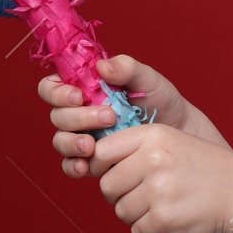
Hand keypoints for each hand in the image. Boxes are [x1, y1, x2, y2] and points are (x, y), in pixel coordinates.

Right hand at [40, 54, 218, 180]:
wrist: (180, 132)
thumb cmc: (160, 100)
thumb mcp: (147, 78)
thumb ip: (126, 67)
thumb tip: (102, 67)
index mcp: (84, 87)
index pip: (52, 86)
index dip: (57, 91)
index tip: (79, 95)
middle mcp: (78, 112)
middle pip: (57, 116)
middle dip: (78, 118)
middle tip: (108, 117)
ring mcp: (82, 136)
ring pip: (60, 141)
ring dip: (72, 143)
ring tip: (93, 146)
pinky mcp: (91, 160)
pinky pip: (70, 165)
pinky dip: (73, 165)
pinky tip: (86, 166)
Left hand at [86, 121, 232, 232]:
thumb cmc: (203, 168)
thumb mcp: (171, 141)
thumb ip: (135, 147)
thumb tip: (93, 160)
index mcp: (152, 136)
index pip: (102, 151)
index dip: (101, 166)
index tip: (112, 173)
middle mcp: (153, 160)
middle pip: (107, 186)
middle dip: (119, 195)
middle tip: (143, 195)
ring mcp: (158, 190)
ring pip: (120, 211)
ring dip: (136, 215)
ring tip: (162, 206)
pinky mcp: (164, 219)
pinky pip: (137, 232)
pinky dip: (150, 231)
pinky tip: (170, 220)